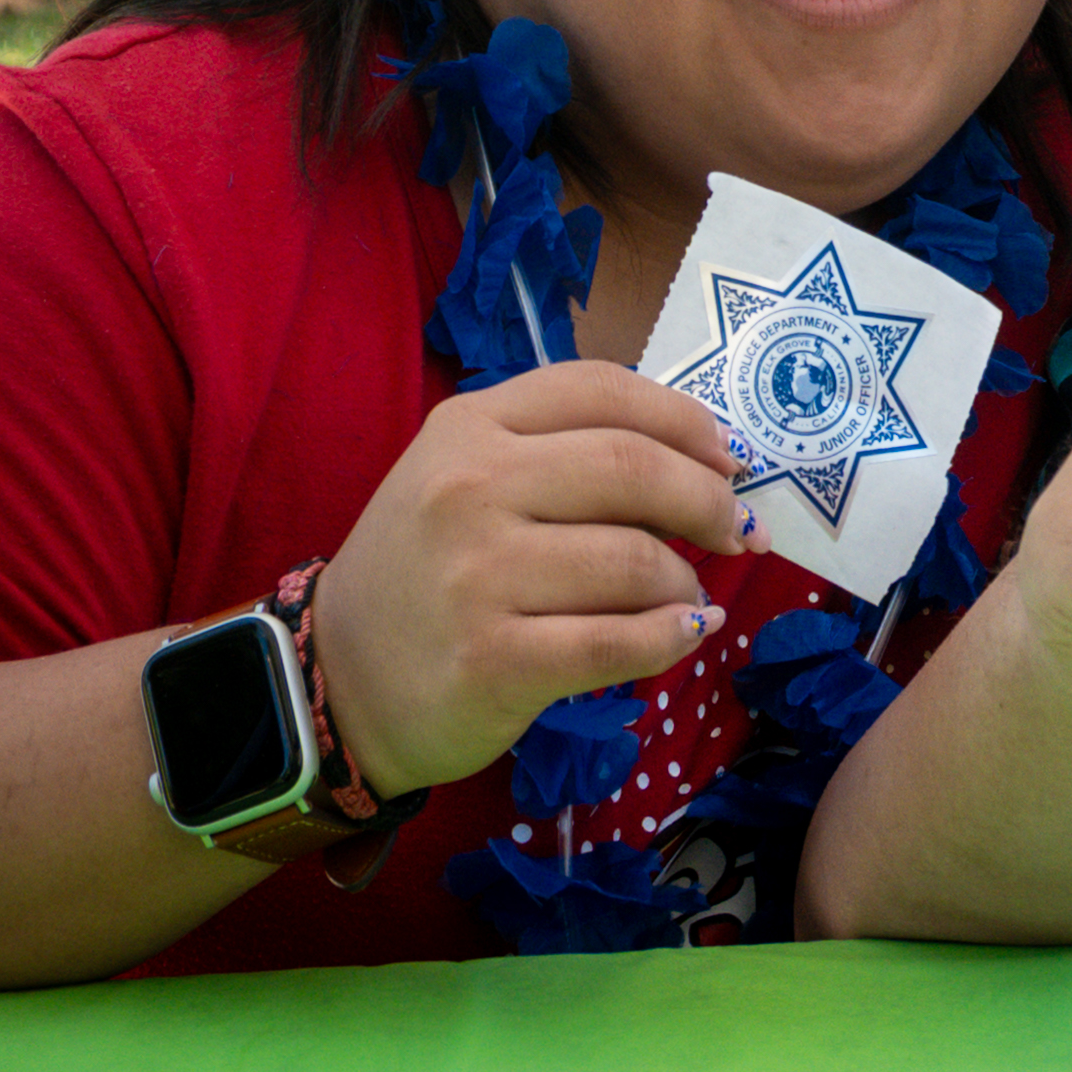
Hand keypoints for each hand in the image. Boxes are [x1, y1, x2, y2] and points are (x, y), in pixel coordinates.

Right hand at [313, 361, 746, 796]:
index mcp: (469, 429)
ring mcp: (478, 576)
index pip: (602, 391)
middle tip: (735, 530)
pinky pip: (620, 641)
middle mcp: (469, 489)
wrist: (336, 680)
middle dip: (708, 500)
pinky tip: (686, 631)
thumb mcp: (465, 478)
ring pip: (636, 561)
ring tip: (686, 594)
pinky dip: (674, 636)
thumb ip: (560, 453)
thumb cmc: (424, 572)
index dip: (685, 420)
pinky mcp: (494, 660)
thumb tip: (702, 459)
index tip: (728, 458)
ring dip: (685, 581)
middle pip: (634, 468)